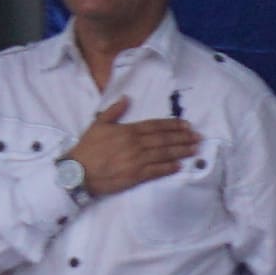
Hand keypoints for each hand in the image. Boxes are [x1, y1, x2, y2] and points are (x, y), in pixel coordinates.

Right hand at [70, 112, 205, 197]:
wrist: (77, 172)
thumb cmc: (87, 149)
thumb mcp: (98, 124)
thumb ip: (114, 111)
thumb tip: (126, 98)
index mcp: (128, 130)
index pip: (155, 126)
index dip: (173, 125)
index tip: (186, 125)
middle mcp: (135, 144)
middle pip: (164, 140)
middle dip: (183, 137)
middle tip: (198, 137)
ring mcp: (136, 161)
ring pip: (163, 154)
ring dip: (181, 151)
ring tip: (194, 149)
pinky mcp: (135, 176)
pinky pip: (156, 171)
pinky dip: (168, 168)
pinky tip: (179, 166)